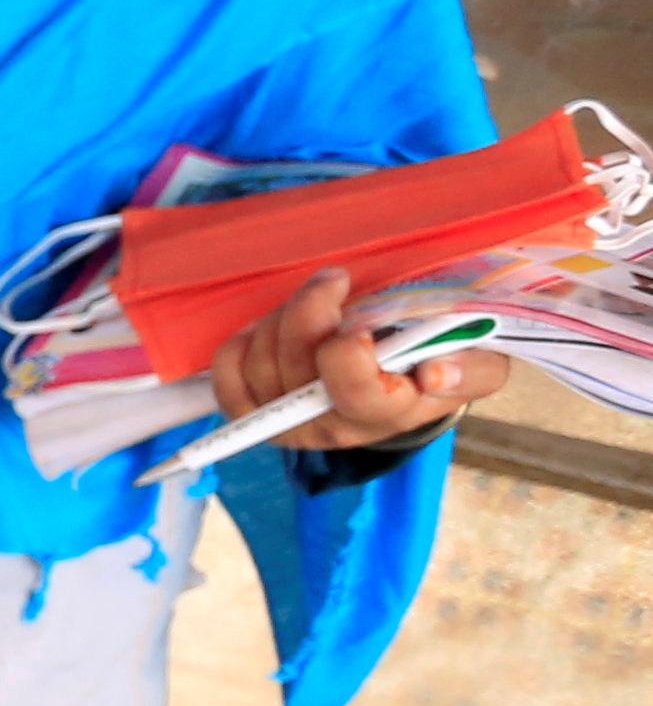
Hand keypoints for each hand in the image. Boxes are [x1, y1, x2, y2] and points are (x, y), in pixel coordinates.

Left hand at [209, 269, 504, 449]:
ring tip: (315, 299)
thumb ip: (470, 371)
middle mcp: (330, 425)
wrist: (407, 385)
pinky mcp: (255, 411)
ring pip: (259, 362)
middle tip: (335, 280)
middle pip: (294, 367)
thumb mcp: (479, 367)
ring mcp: (288, 421)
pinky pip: (227, 377)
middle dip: (309, 311)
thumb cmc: (443, 367)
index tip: (361, 322)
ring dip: (281, 318)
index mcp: (386, 415)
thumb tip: (435, 373)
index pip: (353, 391)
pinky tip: (271, 325)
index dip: (347, 351)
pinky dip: (241, 343)